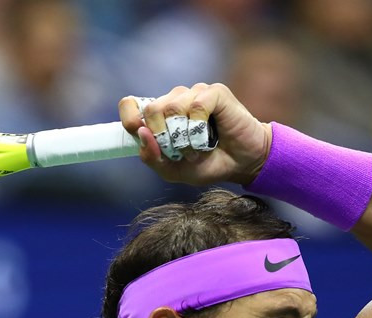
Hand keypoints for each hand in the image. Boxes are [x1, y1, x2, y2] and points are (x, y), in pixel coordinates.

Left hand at [119, 83, 271, 186]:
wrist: (241, 164)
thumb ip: (152, 157)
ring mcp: (194, 94)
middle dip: (163, 138)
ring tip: (198, 148)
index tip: (142, 136)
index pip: (130, 104)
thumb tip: (140, 133)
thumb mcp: (173, 171)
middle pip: (151, 109)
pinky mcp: (214, 92)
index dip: (130, 119)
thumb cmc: (208, 164)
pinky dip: (199, 129)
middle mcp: (174, 101)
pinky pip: (195, 106)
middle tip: (179, 152)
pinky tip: (209, 137)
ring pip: (172, 108)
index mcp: (159, 117)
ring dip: (184, 138)